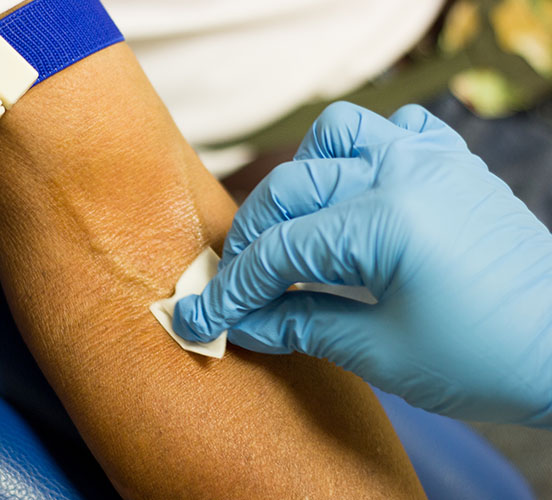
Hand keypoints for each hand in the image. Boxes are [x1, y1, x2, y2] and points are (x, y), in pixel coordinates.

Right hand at [173, 102, 551, 426]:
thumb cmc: (486, 359)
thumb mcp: (381, 354)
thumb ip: (300, 326)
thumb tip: (240, 322)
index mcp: (386, 222)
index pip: (278, 253)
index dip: (230, 290)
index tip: (200, 316)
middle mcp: (403, 173)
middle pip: (289, 189)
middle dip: (251, 239)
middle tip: (239, 286)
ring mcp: (431, 160)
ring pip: (334, 134)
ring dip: (299, 178)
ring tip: (295, 229)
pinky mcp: (452, 163)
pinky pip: (393, 131)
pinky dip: (359, 153)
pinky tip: (355, 193)